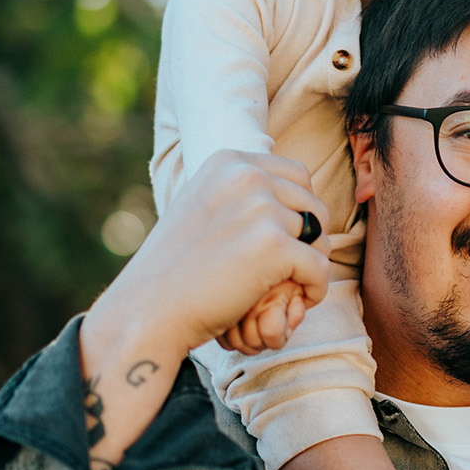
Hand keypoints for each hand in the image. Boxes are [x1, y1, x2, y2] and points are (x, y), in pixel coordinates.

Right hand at [85, 151, 331, 375]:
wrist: (149, 308)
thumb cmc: (175, 267)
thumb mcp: (203, 206)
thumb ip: (241, 192)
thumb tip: (293, 190)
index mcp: (229, 161)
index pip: (298, 176)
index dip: (299, 211)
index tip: (284, 241)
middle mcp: (247, 176)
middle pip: (313, 204)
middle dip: (309, 238)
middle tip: (290, 269)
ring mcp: (261, 209)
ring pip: (319, 237)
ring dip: (309, 265)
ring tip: (286, 286)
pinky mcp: (274, 246)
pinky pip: (321, 267)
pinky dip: (314, 289)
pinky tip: (297, 301)